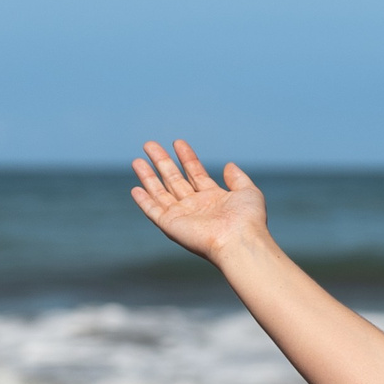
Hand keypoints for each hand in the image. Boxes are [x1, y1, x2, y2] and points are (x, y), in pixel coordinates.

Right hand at [129, 139, 267, 260]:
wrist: (239, 241)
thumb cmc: (248, 219)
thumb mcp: (248, 192)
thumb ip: (238, 178)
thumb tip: (228, 165)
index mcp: (213, 198)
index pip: (195, 173)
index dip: (187, 157)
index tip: (178, 142)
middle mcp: (196, 207)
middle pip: (174, 179)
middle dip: (162, 162)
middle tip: (149, 144)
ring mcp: (182, 216)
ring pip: (160, 193)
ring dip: (148, 177)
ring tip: (136, 160)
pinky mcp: (171, 225)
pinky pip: (153, 212)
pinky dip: (144, 201)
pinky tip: (135, 189)